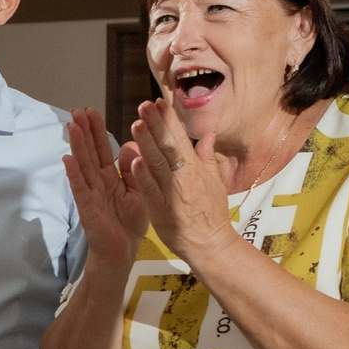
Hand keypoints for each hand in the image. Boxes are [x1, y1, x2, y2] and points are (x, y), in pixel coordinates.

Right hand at [64, 109, 146, 261]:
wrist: (123, 252)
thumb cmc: (129, 224)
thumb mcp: (138, 191)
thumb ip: (132, 170)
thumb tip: (127, 146)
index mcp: (111, 177)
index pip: (101, 148)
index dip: (96, 130)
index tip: (90, 111)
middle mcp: (98, 182)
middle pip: (89, 152)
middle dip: (84, 131)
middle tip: (77, 110)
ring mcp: (91, 193)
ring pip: (83, 165)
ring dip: (76, 146)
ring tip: (71, 126)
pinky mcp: (87, 207)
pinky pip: (80, 188)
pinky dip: (73, 174)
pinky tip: (66, 159)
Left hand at [126, 100, 235, 262]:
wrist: (210, 245)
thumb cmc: (211, 214)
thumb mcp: (215, 182)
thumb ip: (207, 157)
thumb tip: (209, 135)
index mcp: (195, 169)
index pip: (180, 139)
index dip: (168, 121)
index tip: (158, 103)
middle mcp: (185, 178)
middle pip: (168, 147)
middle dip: (156, 124)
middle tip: (144, 105)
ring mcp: (173, 194)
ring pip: (158, 165)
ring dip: (147, 144)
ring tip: (136, 123)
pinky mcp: (162, 211)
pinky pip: (151, 191)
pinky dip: (143, 176)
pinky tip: (134, 160)